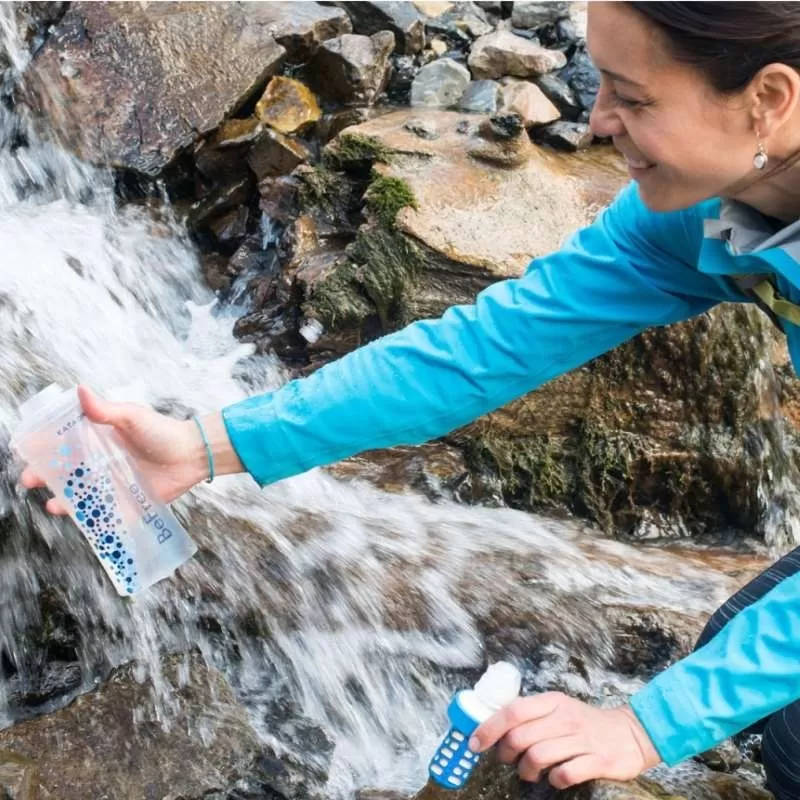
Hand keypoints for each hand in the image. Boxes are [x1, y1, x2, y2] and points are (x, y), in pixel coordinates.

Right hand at [19, 385, 235, 513]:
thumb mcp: (132, 417)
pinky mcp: (128, 503)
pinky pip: (106, 514)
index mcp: (99, 440)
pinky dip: (93, 520)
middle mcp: (102, 463)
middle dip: (47, 477)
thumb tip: (80, 390)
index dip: (45, 450)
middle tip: (32, 479)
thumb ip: (105, 409)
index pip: (65, 445)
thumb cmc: (163, 431)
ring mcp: (114, 484)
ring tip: (53, 505)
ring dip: (65, 501)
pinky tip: (83, 521)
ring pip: (82, 495)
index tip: (28, 453)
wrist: (192, 454)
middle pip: (67, 472)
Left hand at [469, 692, 660, 788]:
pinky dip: (554, 780)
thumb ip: (530, 715)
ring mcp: (582, 739)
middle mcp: (565, 717)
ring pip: (538, 755)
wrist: (630, 733)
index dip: (490, 728)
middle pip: (521, 736)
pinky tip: (555, 778)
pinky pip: (566, 773)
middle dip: (507, 753)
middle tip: (508, 760)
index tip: (475, 743)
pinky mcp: (598, 760)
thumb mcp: (557, 709)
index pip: (513, 710)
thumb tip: (492, 727)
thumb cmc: (584, 723)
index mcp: (551, 702)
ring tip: (529, 773)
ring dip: (527, 770)